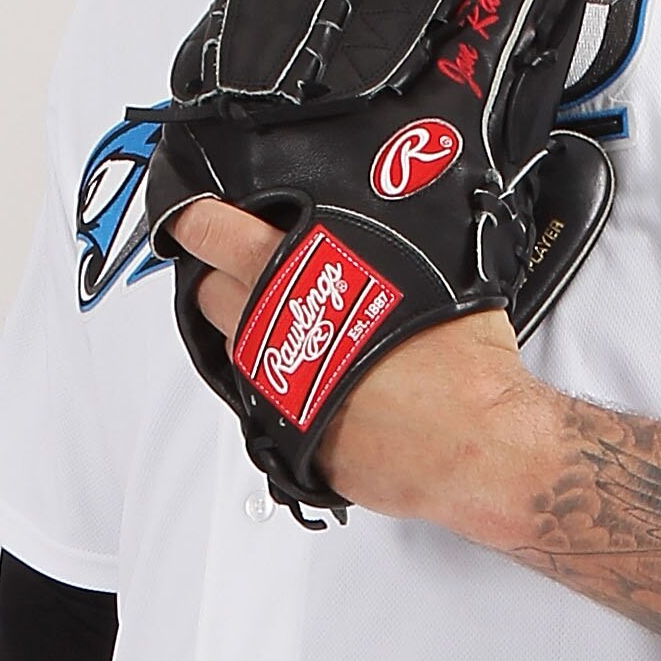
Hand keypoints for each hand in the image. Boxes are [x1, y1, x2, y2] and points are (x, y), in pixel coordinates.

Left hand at [162, 194, 541, 535]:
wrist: (471, 442)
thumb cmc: (461, 362)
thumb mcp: (432, 265)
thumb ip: (388, 243)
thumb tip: (390, 230)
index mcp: (296, 273)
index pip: (215, 232)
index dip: (195, 222)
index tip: (189, 218)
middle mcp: (273, 328)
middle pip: (209, 292)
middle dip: (218, 278)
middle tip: (241, 271)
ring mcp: (275, 384)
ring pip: (233, 348)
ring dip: (251, 334)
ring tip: (291, 327)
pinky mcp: (287, 433)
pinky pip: (266, 400)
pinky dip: (282, 385)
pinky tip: (314, 377)